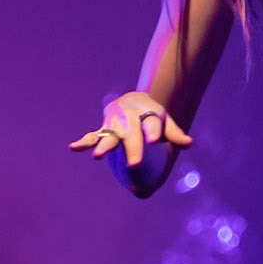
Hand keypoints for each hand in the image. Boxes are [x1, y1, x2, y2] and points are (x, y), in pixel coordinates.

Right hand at [69, 91, 192, 171]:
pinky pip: (93, 135)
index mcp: (148, 115)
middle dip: (132, 148)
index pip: (151, 124)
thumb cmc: (153, 116)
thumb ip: (175, 134)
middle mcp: (130, 118)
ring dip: (104, 146)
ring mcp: (115, 123)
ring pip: (109, 135)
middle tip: (134, 164)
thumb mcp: (165, 122)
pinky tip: (73, 148)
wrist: (134, 99)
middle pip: (131, 134)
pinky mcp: (104, 127)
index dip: (153, 132)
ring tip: (97, 157)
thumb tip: (189, 144)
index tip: (154, 140)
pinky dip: (84, 142)